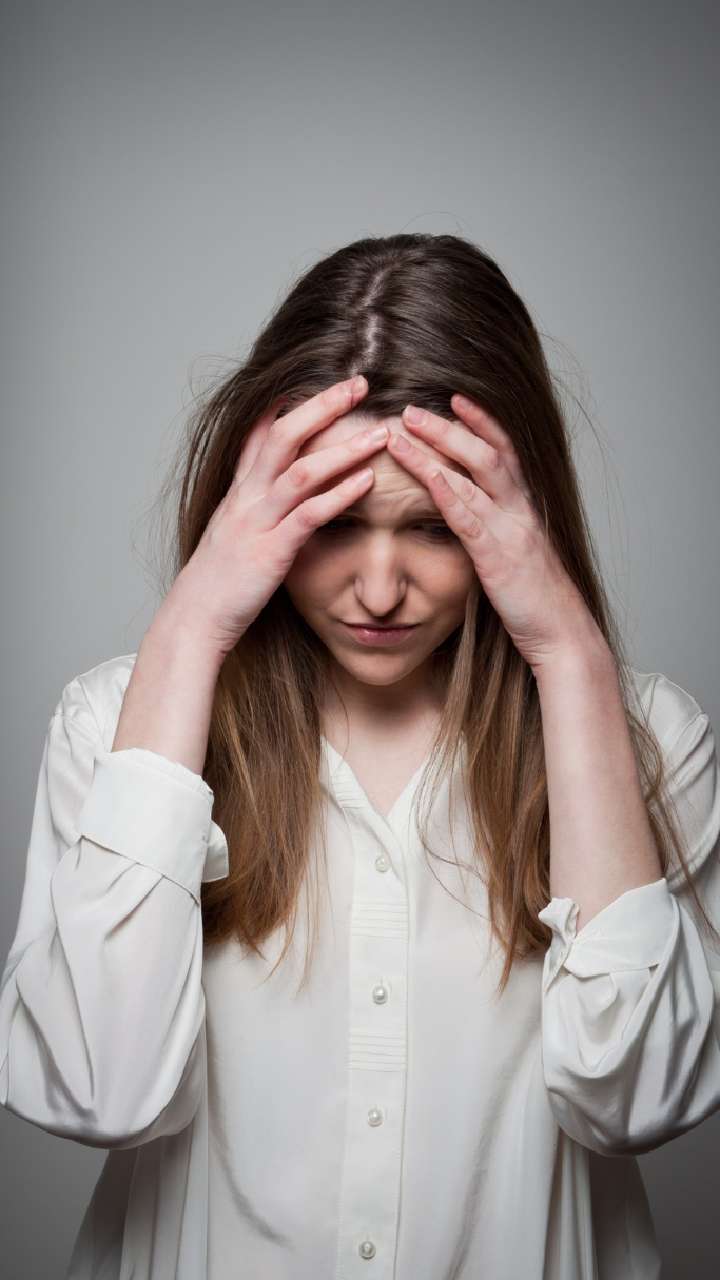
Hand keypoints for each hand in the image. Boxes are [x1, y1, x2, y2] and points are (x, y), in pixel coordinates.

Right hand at [161, 376, 389, 659]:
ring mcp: (257, 522)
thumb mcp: (233, 536)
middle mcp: (246, 498)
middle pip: (283, 435)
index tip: (315, 376)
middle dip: (323, 405)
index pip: (259, 432)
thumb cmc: (219, 585)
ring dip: (343, 448)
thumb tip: (281, 501)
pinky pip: (308, 515)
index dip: (286, 402)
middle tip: (360, 383)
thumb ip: (257, 512)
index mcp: (239, 492)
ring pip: (300, 470)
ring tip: (380, 433)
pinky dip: (339, 495)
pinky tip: (367, 481)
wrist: (194, 621)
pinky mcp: (270, 551)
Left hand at [386, 395, 602, 672]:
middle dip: (449, 427)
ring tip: (401, 432)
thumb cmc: (537, 603)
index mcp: (524, 510)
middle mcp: (519, 511)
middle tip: (411, 409)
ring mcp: (510, 531)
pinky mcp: (497, 557)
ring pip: (473, 476)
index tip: (456, 399)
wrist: (563, 635)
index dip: (482, 423)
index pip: (505, 452)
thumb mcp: (518, 559)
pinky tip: (424, 475)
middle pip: (485, 453)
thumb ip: (499, 535)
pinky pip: (469, 517)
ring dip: (435, 449)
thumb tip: (477, 524)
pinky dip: (446, 492)